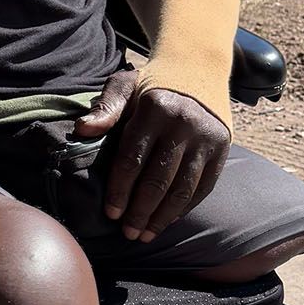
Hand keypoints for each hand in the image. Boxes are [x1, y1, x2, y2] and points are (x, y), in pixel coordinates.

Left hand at [75, 68, 230, 242]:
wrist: (198, 69)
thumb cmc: (152, 84)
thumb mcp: (126, 85)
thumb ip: (105, 107)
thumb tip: (82, 129)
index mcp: (155, 109)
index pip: (132, 160)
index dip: (119, 190)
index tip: (110, 214)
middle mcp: (183, 124)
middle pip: (157, 180)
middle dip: (140, 212)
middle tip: (127, 233)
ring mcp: (205, 139)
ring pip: (182, 189)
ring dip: (162, 218)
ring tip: (145, 235)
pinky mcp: (221, 149)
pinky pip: (202, 188)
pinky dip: (184, 208)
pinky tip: (167, 221)